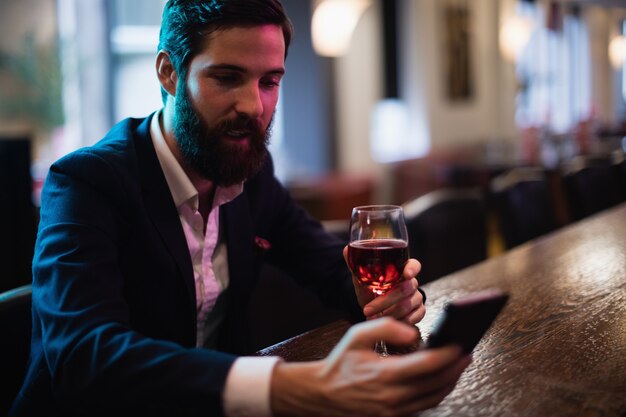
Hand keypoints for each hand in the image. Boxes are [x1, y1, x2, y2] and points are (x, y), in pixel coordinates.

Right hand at [270, 318, 471, 416]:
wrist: (322, 394)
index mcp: (384, 374)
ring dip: (451, 381)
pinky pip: (424, 406)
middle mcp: (392, 396)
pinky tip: (442, 379)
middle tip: (467, 352)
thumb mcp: (357, 336)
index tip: (460, 344)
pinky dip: (437, 392)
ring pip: (434, 397)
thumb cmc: (341, 362)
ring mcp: (394, 411)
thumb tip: (413, 333)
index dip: (448, 355)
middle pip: (437, 383)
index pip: (427, 365)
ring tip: (459, 364)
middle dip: (456, 368)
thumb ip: (386, 328)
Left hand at [344, 246, 425, 324]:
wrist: (371, 307)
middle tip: (368, 309)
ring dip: (388, 314)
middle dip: (384, 301)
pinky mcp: (418, 311)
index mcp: (401, 270)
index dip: (412, 269)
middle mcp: (411, 282)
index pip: (414, 265)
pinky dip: (398, 321)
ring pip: (407, 305)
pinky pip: (414, 318)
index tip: (406, 274)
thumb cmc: (370, 289)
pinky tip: (387, 322)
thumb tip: (346, 250)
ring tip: (372, 317)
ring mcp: (416, 297)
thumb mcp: (362, 278)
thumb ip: (356, 264)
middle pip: (405, 289)